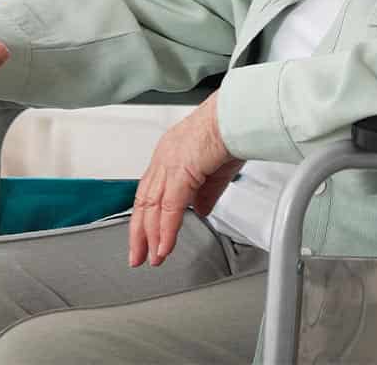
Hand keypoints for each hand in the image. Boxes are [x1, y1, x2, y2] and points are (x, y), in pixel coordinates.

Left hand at [129, 94, 239, 267]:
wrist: (238, 118)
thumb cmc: (232, 132)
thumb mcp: (216, 170)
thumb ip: (206, 193)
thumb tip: (200, 211)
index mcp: (169, 154)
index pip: (150, 191)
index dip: (146, 217)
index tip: (146, 237)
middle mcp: (163, 158)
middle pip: (144, 202)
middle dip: (139, 232)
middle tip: (138, 255)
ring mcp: (169, 165)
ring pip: (152, 207)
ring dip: (150, 237)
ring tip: (152, 257)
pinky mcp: (180, 172)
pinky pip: (169, 208)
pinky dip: (165, 230)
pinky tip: (164, 247)